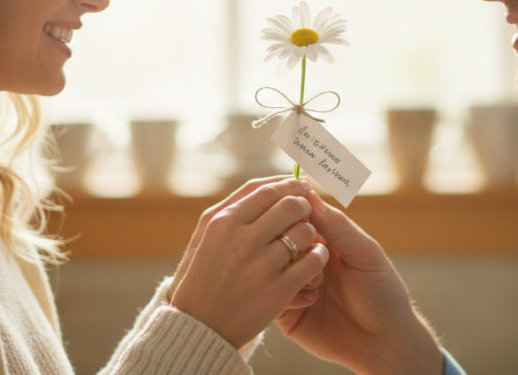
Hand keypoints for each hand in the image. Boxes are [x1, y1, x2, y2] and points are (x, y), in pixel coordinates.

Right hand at [169, 177, 329, 348]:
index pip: (264, 191)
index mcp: (222, 223)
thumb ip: (234, 212)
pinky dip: (318, 257)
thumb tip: (271, 186)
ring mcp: (259, 266)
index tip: (301, 184)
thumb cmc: (203, 281)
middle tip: (306, 213)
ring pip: (303, 232)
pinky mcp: (276, 292)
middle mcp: (240, 240)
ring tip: (308, 241)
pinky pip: (312, 262)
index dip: (287, 184)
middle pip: (288, 206)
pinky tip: (315, 261)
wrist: (198, 332)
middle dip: (303, 206)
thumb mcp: (206, 242)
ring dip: (312, 233)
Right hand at [275, 191, 443, 374]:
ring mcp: (292, 285)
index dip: (294, 211)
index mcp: (322, 240)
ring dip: (293, 269)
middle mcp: (303, 259)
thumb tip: (308, 193)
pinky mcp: (285, 312)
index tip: (299, 216)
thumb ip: (337, 225)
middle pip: (278, 238)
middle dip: (292, 243)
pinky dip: (289, 293)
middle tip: (314, 255)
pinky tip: (313, 300)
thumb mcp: (364, 253)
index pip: (295, 214)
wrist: (384, 342)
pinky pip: (271, 295)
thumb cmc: (382, 292)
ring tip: (319, 282)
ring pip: (271, 266)